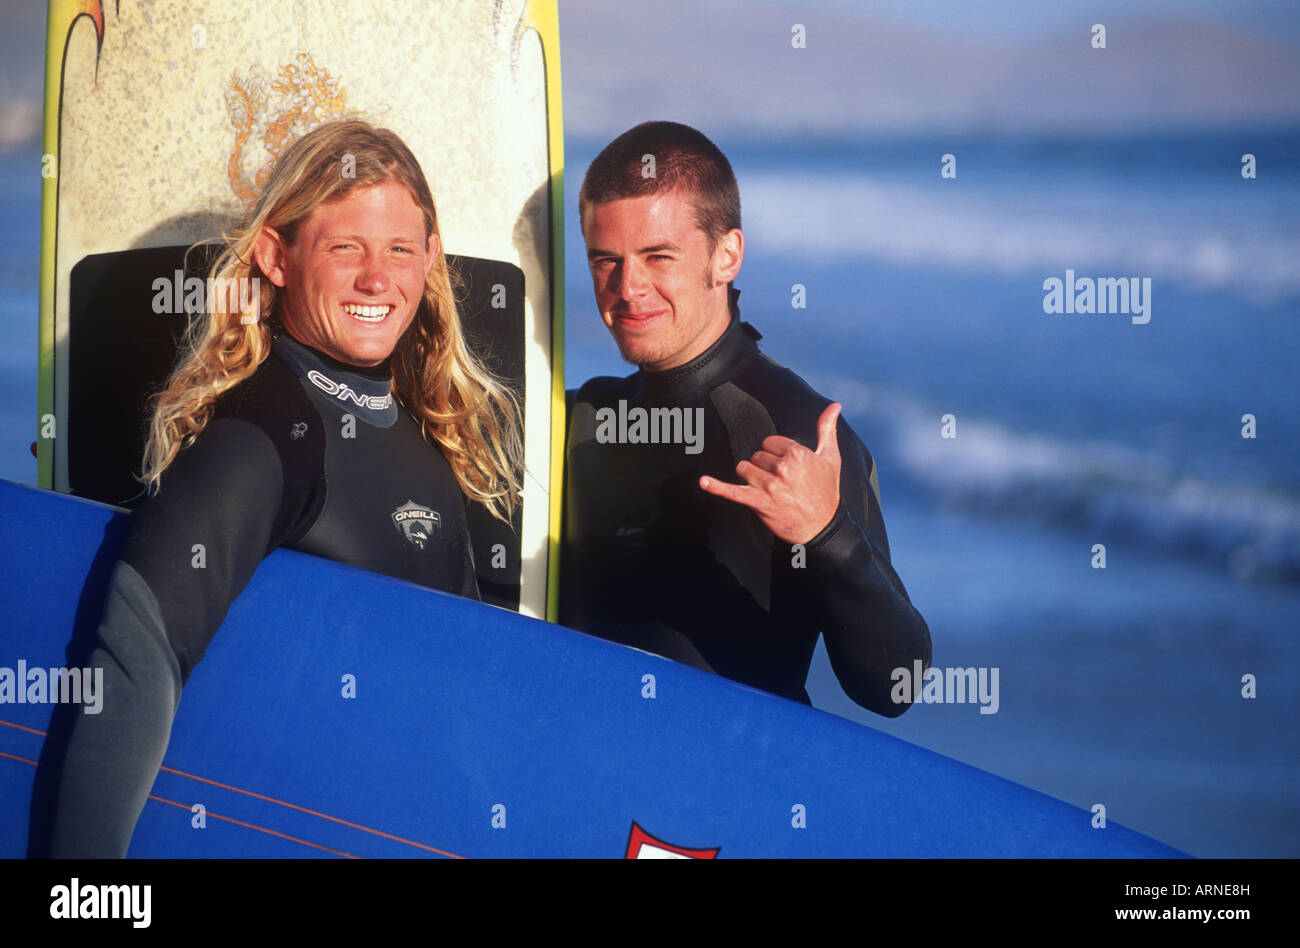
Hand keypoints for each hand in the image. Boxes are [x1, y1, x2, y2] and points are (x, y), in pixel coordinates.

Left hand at [699, 402, 841, 544]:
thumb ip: (827, 428)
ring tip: (769, 489)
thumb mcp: (830, 457)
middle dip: (765, 467)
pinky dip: (716, 487)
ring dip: (752, 478)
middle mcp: (782, 468)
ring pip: (744, 469)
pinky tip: (704, 481)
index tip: (787, 467)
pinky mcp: (759, 501)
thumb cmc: (826, 491)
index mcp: (798, 453)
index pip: (770, 442)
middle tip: (782, 482)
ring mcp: (769, 485)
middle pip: (757, 456)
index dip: (777, 454)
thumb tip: (834, 406)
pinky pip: (733, 491)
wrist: (823, 526)